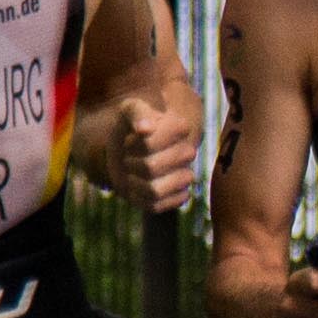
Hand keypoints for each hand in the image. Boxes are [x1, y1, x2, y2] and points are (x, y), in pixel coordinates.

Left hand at [91, 88, 198, 212]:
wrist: (130, 150)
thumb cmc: (130, 129)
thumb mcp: (128, 112)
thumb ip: (136, 113)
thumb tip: (145, 128)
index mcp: (180, 127)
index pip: (150, 143)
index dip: (133, 144)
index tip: (130, 137)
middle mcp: (188, 152)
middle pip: (150, 167)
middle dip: (131, 163)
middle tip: (128, 157)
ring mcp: (185, 176)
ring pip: (154, 191)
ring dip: (134, 183)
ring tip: (132, 174)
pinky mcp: (179, 197)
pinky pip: (156, 206)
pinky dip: (140, 199)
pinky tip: (137, 188)